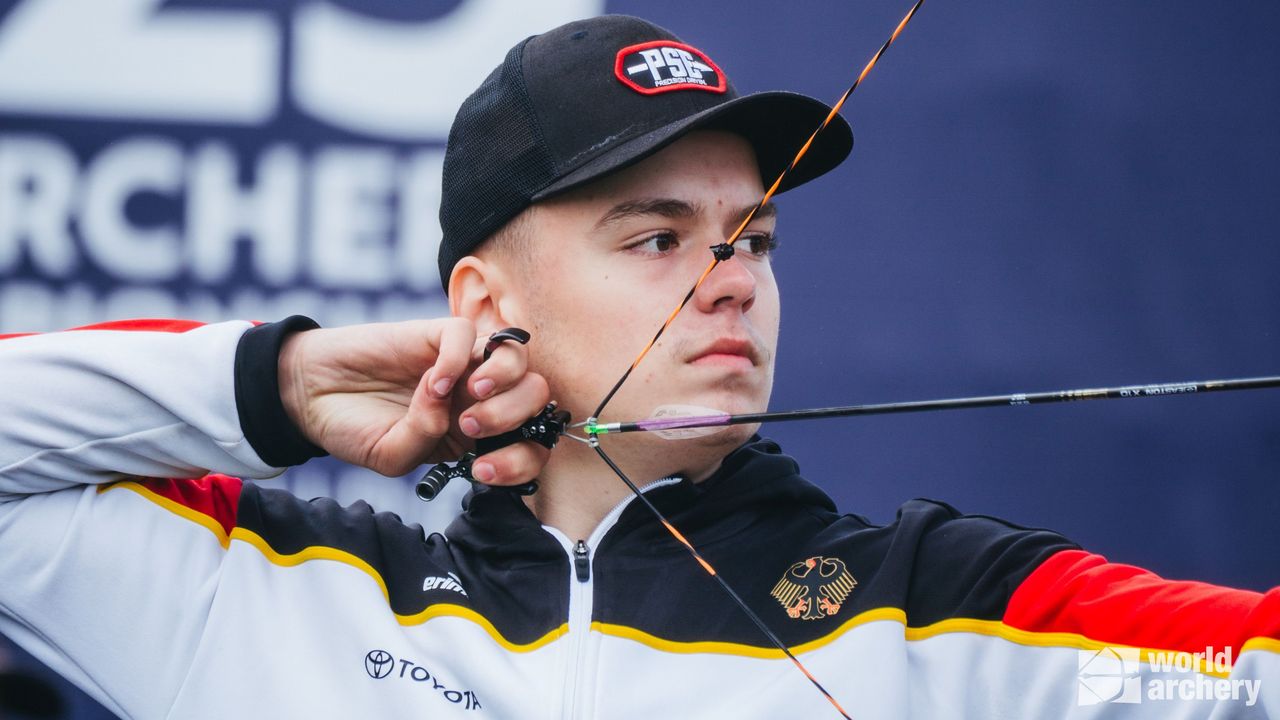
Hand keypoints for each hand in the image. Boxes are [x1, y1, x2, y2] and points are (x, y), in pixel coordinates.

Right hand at [276, 318, 550, 483]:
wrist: (310, 395)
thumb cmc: (356, 429)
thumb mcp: (391, 456)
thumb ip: (425, 440)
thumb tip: (449, 407)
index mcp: (477, 437)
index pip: (530, 444)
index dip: (523, 459)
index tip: (483, 470)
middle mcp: (478, 398)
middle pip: (536, 397)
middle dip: (516, 417)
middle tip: (470, 428)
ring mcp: (461, 364)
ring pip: (517, 359)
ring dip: (503, 384)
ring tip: (467, 401)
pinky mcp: (435, 335)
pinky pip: (467, 333)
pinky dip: (458, 358)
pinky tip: (430, 380)